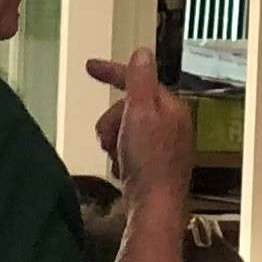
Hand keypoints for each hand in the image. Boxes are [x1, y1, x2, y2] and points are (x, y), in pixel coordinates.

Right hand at [82, 50, 194, 200]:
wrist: (155, 208)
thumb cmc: (148, 162)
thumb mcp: (140, 113)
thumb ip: (139, 80)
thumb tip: (142, 53)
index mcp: (170, 107)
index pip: (139, 79)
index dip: (112, 72)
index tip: (89, 67)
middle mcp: (172, 124)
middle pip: (129, 107)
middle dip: (111, 120)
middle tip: (106, 137)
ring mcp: (165, 147)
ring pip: (127, 130)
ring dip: (114, 141)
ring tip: (115, 156)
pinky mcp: (156, 167)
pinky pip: (130, 152)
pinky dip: (121, 158)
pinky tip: (121, 171)